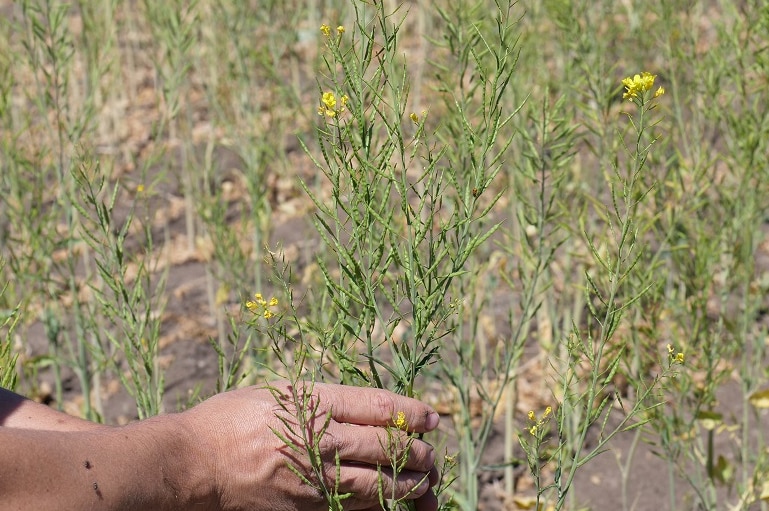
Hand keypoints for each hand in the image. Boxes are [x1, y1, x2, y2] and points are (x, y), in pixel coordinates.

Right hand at [179, 381, 440, 510]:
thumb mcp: (276, 391)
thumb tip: (370, 407)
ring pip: (379, 485)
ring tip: (427, 484)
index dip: (412, 412)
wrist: (191, 465)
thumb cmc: (230, 419)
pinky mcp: (305, 508)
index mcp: (312, 402)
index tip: (431, 417)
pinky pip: (354, 510)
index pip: (378, 406)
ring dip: (411, 485)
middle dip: (419, 452)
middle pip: (386, 446)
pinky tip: (393, 505)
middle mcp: (318, 439)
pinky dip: (380, 508)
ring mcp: (313, 478)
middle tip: (432, 454)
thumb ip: (321, 398)